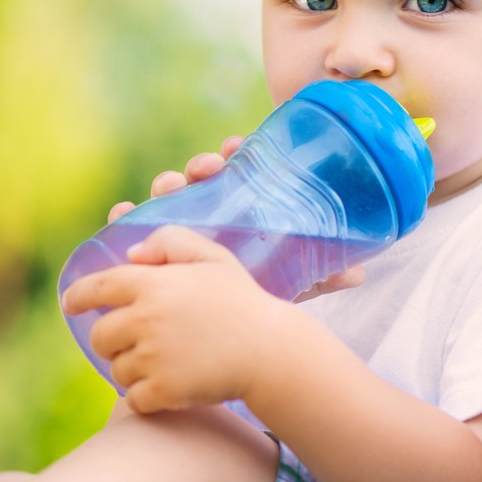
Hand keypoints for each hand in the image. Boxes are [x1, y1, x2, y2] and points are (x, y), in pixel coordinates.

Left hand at [62, 225, 285, 412]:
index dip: (78, 296)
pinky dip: (146, 396)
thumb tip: (131, 254)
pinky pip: (134, 398)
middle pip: (101, 336)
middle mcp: (146, 319)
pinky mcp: (163, 390)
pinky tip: (168, 387)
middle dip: (111, 340)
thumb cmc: (241, 301)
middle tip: (135, 342)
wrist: (269, 350)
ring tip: (164, 363)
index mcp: (153, 284)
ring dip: (133, 368)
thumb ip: (170, 241)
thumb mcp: (212, 257)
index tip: (70, 304)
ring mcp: (153, 357)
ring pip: (117, 369)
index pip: (97, 288)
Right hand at [107, 136, 365, 302]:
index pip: (235, 170)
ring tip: (167, 188)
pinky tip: (120, 213)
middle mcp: (205, 211)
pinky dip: (124, 217)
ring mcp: (175, 229)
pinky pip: (132, 229)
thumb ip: (321, 276)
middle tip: (203, 170)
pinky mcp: (149, 251)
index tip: (235, 146)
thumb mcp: (290, 285)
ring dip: (164, 186)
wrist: (224, 335)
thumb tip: (360, 273)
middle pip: (198, 178)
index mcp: (239, 208)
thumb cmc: (259, 299)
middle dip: (198, 167)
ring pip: (166, 197)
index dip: (232, 154)